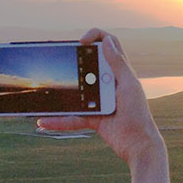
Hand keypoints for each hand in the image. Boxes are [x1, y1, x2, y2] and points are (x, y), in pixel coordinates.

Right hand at [37, 28, 165, 166]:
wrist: (138, 146)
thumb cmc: (138, 114)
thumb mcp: (129, 86)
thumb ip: (118, 64)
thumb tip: (106, 41)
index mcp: (119, 72)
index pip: (109, 44)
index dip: (95, 37)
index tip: (81, 42)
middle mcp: (108, 83)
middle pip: (86, 65)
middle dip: (71, 61)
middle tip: (58, 59)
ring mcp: (98, 100)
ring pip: (74, 92)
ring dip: (59, 93)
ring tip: (44, 89)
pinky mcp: (92, 117)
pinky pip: (71, 117)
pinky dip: (58, 121)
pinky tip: (43, 122)